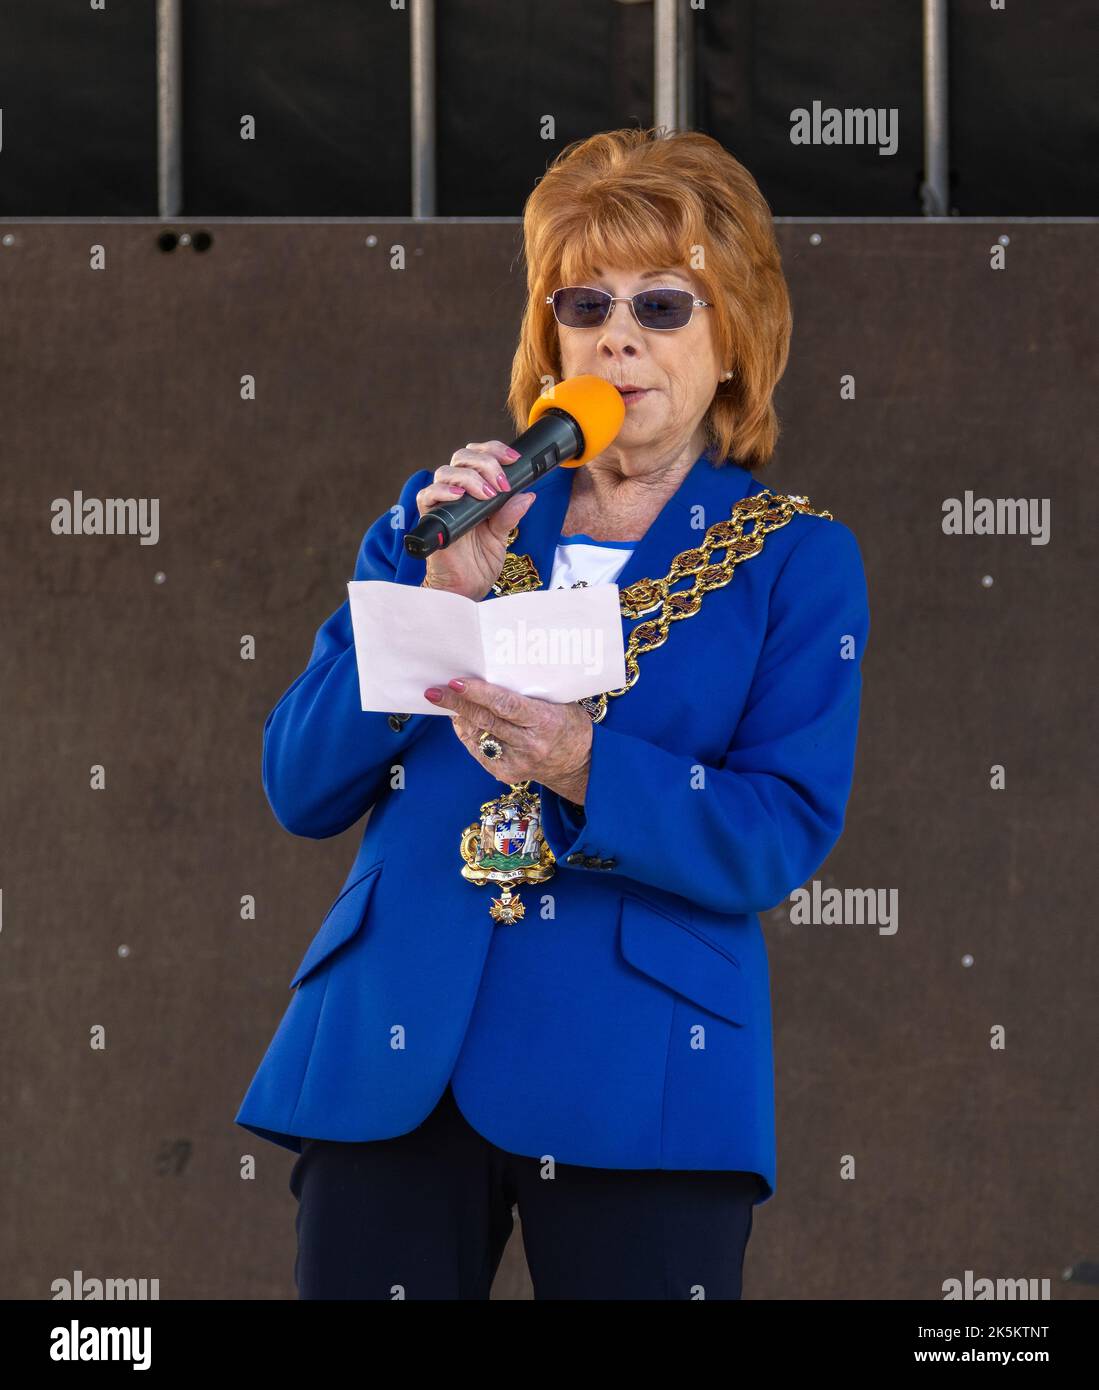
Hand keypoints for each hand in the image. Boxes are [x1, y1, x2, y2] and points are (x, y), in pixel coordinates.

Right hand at [416, 443, 535, 600]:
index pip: (479, 456)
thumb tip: (528, 495)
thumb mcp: (502, 535)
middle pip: (463, 457)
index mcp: (475, 490)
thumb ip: (510, 514)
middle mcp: (457, 492)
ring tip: (487, 494)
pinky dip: (444, 491)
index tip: (514, 459)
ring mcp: (442, 503)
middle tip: (502, 484)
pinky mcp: (430, 517)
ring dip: (470, 477)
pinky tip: (460, 496)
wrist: (466, 587)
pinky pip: (428, 494)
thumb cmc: (479, 562)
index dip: (495, 451)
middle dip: (486, 463)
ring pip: (447, 471)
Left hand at [425, 676, 592, 802]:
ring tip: (444, 699)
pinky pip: (478, 749)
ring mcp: (516, 762)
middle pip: (486, 720)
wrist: (580, 763)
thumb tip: (490, 675)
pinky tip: (461, 720)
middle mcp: (529, 745)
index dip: (478, 693)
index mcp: (546, 722)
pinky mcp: (506, 774)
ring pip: (478, 735)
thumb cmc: (568, 724)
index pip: (506, 705)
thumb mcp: (558, 702)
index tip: (456, 682)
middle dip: (457, 703)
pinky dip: (468, 733)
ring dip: (459, 717)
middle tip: (434, 690)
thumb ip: (527, 693)